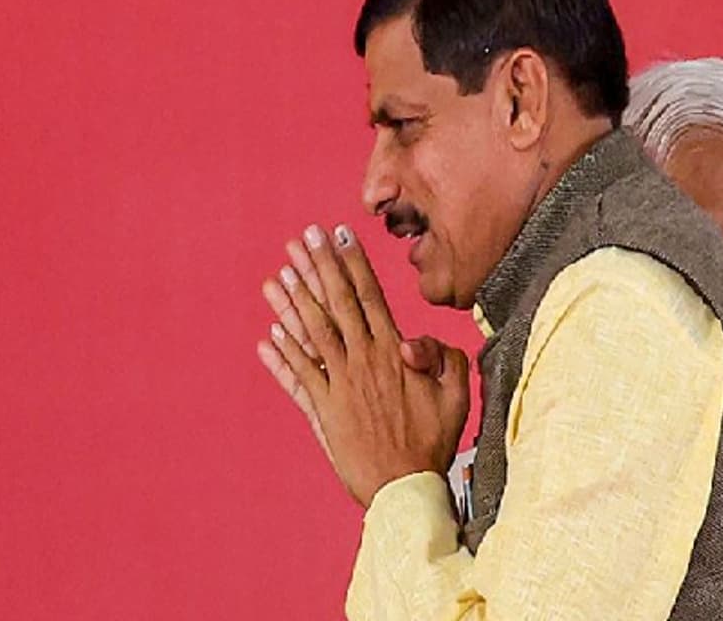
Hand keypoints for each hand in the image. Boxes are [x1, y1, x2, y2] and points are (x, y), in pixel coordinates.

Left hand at [258, 224, 467, 507]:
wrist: (406, 487)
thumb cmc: (434, 441)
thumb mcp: (455, 394)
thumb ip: (441, 358)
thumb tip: (413, 337)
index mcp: (394, 353)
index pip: (369, 296)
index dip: (352, 263)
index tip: (338, 235)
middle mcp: (363, 362)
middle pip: (336, 304)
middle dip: (318, 268)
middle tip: (302, 238)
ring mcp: (339, 385)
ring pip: (312, 334)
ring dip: (292, 303)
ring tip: (276, 275)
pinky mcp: (322, 410)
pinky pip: (298, 377)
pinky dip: (282, 356)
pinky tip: (267, 334)